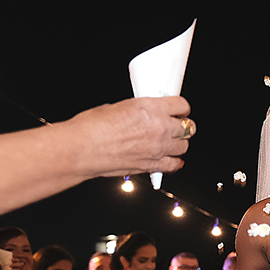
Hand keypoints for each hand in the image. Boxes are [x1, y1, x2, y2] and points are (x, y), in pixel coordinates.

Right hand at [69, 96, 193, 177]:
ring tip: (171, 142)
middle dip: (183, 126)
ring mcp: (157, 148)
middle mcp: (159, 127)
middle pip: (187, 127)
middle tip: (176, 125)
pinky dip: (174, 162)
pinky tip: (170, 158)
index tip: (180, 110)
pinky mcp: (152, 165)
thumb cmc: (92, 127)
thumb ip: (138, 111)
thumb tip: (142, 114)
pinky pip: (174, 165)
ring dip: (179, 143)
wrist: (82, 149)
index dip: (181, 108)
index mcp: (151, 107)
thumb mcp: (117, 106)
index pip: (181, 105)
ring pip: (183, 146)